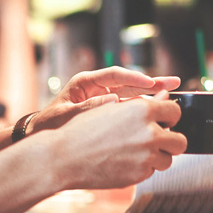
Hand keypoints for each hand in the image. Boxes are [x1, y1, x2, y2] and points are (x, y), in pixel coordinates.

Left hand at [29, 67, 180, 133]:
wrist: (40, 136)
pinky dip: (141, 108)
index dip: (133, 78)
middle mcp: (96, 88)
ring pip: (130, 94)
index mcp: (84, 83)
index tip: (149, 84)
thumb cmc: (49, 125)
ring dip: (150, 94)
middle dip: (150, 83)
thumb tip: (112, 101)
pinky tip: (157, 109)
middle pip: (127, 82)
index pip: (114, 75)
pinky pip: (126, 107)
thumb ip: (87, 108)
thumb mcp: (65, 115)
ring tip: (172, 92)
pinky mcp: (106, 111)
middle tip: (172, 82)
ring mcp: (102, 98)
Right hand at [48, 92, 187, 189]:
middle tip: (155, 143)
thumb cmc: (81, 132)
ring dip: (156, 158)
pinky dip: (140, 169)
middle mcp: (149, 132)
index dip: (169, 118)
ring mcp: (146, 156)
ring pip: (168, 160)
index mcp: (142, 110)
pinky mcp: (139, 175)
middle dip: (170, 142)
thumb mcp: (110, 110)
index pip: (175, 112)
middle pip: (179, 140)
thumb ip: (141, 104)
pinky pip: (150, 172)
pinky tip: (121, 163)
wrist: (63, 158)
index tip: (163, 122)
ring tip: (133, 154)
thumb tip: (164, 97)